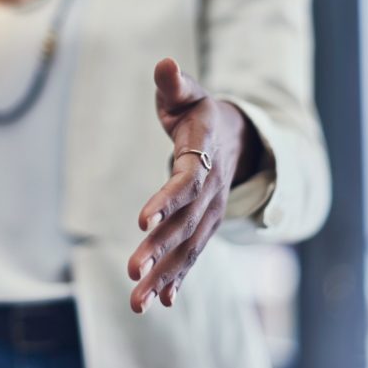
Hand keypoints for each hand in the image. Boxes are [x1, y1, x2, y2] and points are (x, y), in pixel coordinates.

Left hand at [126, 57, 257, 312]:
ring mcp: (209, 213)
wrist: (234, 136)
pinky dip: (177, 279)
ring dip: (163, 276)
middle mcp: (209, 193)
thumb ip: (174, 84)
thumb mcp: (186, 95)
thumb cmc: (197, 112)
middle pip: (184, 226)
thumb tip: (165, 64)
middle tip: (132, 274)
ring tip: (138, 303)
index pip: (185, 183)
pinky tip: (160, 303)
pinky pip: (191, 256)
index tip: (142, 221)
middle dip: (159, 251)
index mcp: (203, 158)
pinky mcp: (203, 227)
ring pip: (187, 249)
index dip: (166, 202)